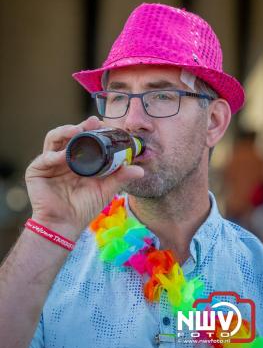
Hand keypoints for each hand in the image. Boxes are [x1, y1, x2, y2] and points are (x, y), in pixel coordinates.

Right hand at [25, 116, 143, 237]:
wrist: (66, 225)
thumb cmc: (84, 207)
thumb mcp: (105, 189)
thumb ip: (120, 177)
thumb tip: (140, 170)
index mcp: (78, 159)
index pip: (83, 138)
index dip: (91, 129)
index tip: (103, 124)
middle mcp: (63, 157)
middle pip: (69, 135)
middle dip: (80, 126)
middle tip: (92, 123)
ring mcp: (49, 163)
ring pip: (54, 139)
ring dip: (65, 132)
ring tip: (77, 130)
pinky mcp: (37, 171)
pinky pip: (45, 158)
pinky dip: (55, 155)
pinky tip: (65, 156)